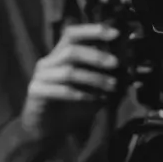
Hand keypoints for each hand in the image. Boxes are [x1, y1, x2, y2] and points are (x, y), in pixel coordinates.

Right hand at [20, 23, 120, 140]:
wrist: (49, 131)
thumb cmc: (72, 106)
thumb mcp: (93, 88)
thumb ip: (104, 76)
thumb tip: (127, 67)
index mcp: (60, 55)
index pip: (73, 34)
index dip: (93, 30)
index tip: (115, 33)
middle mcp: (48, 62)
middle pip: (71, 50)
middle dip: (96, 55)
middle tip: (116, 63)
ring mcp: (40, 77)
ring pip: (69, 72)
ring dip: (94, 78)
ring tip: (111, 86)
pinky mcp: (36, 92)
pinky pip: (60, 90)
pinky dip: (80, 94)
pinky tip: (93, 99)